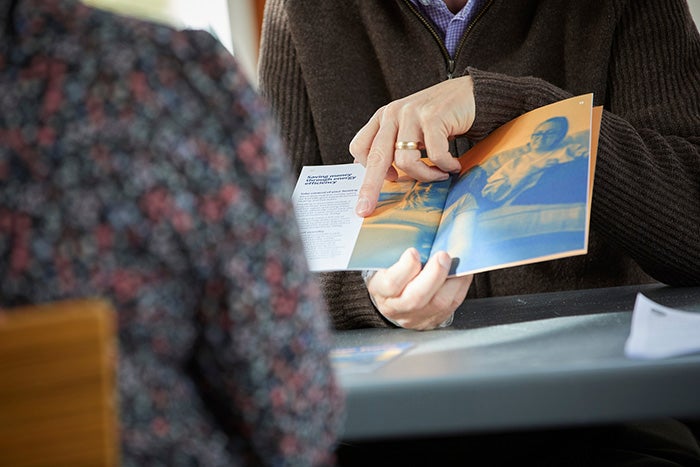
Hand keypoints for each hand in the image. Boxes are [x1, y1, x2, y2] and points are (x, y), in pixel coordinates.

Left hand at [350, 76, 475, 216]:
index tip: (388, 180)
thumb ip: (395, 146)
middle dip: (370, 188)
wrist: (472, 94)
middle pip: (375, 157)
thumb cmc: (441, 117)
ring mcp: (411, 114)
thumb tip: (382, 176)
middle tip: (365, 209)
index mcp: (384, 117)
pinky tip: (453, 165)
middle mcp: (393, 114)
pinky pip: (434, 155)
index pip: (360, 146)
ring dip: (425, 175)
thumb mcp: (410, 129)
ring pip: (406, 161)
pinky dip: (445, 166)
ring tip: (440, 175)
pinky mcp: (433, 116)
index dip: (367, 169)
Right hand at [367, 248, 472, 329]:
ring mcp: (416, 317)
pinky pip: (452, 305)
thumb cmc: (389, 273)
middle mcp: (397, 308)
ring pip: (438, 304)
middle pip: (416, 298)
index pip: (391, 284)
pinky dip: (460, 286)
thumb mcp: (384, 262)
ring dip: (452, 280)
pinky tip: (462, 272)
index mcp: (381, 290)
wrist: (393, 299)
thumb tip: (414, 231)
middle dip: (434, 274)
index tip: (413, 252)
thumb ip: (395, 251)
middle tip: (442, 255)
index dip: (404, 269)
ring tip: (455, 262)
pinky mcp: (434, 320)